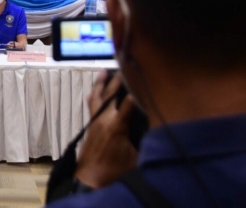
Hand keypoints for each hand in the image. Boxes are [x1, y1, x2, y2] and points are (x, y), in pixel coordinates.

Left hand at [74, 70, 138, 188]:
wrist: (89, 179)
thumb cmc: (113, 171)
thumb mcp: (136, 158)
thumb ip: (145, 141)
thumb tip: (156, 130)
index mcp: (116, 125)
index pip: (129, 102)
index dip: (137, 90)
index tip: (146, 79)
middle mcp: (103, 118)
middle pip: (111, 93)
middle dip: (120, 79)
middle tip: (127, 66)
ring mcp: (95, 120)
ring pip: (97, 95)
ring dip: (102, 83)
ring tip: (105, 71)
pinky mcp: (90, 125)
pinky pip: (91, 103)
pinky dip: (95, 93)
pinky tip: (97, 90)